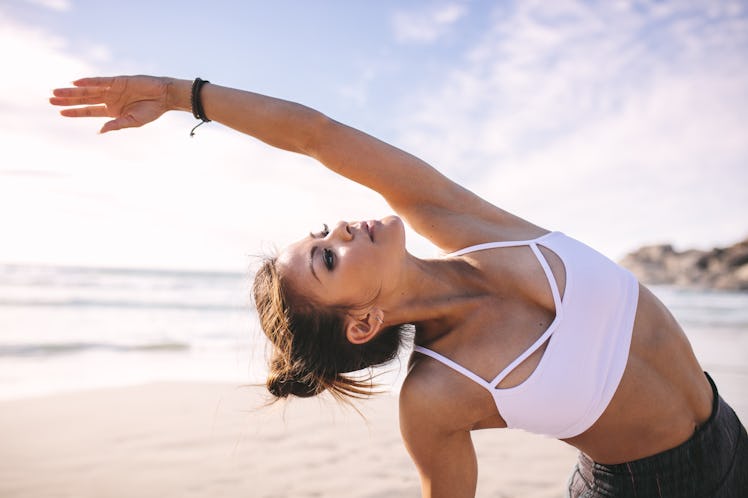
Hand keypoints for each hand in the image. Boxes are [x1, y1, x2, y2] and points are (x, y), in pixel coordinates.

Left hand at [50, 76, 170, 132]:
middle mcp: (109, 99)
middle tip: (50, 100)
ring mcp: (112, 89)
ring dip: (72, 91)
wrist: (165, 97)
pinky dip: (88, 81)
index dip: (75, 112)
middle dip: (67, 100)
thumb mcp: (133, 121)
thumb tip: (99, 131)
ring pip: (88, 90)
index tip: (61, 113)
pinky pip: (100, 81)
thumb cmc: (152, 111)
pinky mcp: (117, 81)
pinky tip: (75, 82)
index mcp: (112, 110)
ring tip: (56, 93)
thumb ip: (116, 125)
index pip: (89, 111)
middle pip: (84, 100)